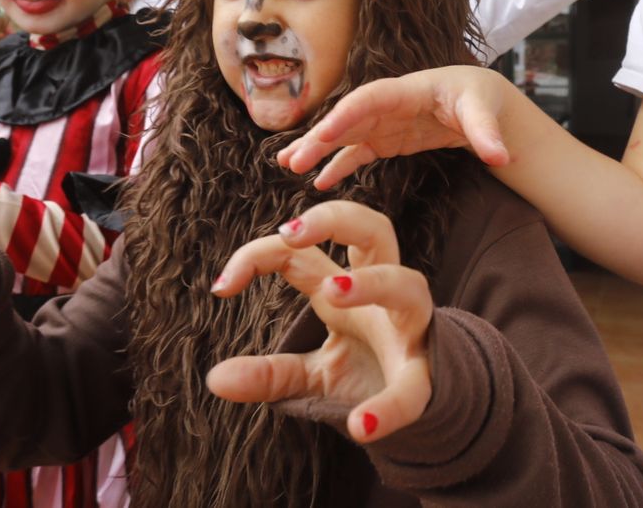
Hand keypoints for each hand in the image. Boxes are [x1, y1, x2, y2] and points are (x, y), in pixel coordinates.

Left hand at [207, 201, 432, 442]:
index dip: (258, 255)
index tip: (220, 286)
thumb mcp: (310, 375)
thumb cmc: (367, 376)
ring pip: (405, 285)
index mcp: (343, 289)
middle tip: (292, 232)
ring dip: (372, 282)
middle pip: (372, 229)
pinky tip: (362, 426)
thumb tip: (214, 379)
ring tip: (332, 293)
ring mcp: (410, 330)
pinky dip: (391, 406)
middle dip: (336, 217)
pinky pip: (414, 387)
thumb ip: (268, 373)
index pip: (300, 253)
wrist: (426, 413)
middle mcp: (381, 296)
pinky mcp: (427, 378)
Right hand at [277, 66, 511, 189]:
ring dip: (316, 150)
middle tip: (291, 162)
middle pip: (345, 119)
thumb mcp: (483, 111)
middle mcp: (387, 105)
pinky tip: (318, 182)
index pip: (368, 100)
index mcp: (406, 90)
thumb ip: (487, 133)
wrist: (479, 100)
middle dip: (318, 138)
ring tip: (288, 166)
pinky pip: (356, 153)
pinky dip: (337, 165)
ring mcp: (383, 123)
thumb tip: (499, 157)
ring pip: (343, 136)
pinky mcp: (386, 139)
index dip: (344, 116)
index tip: (321, 135)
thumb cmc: (479, 97)